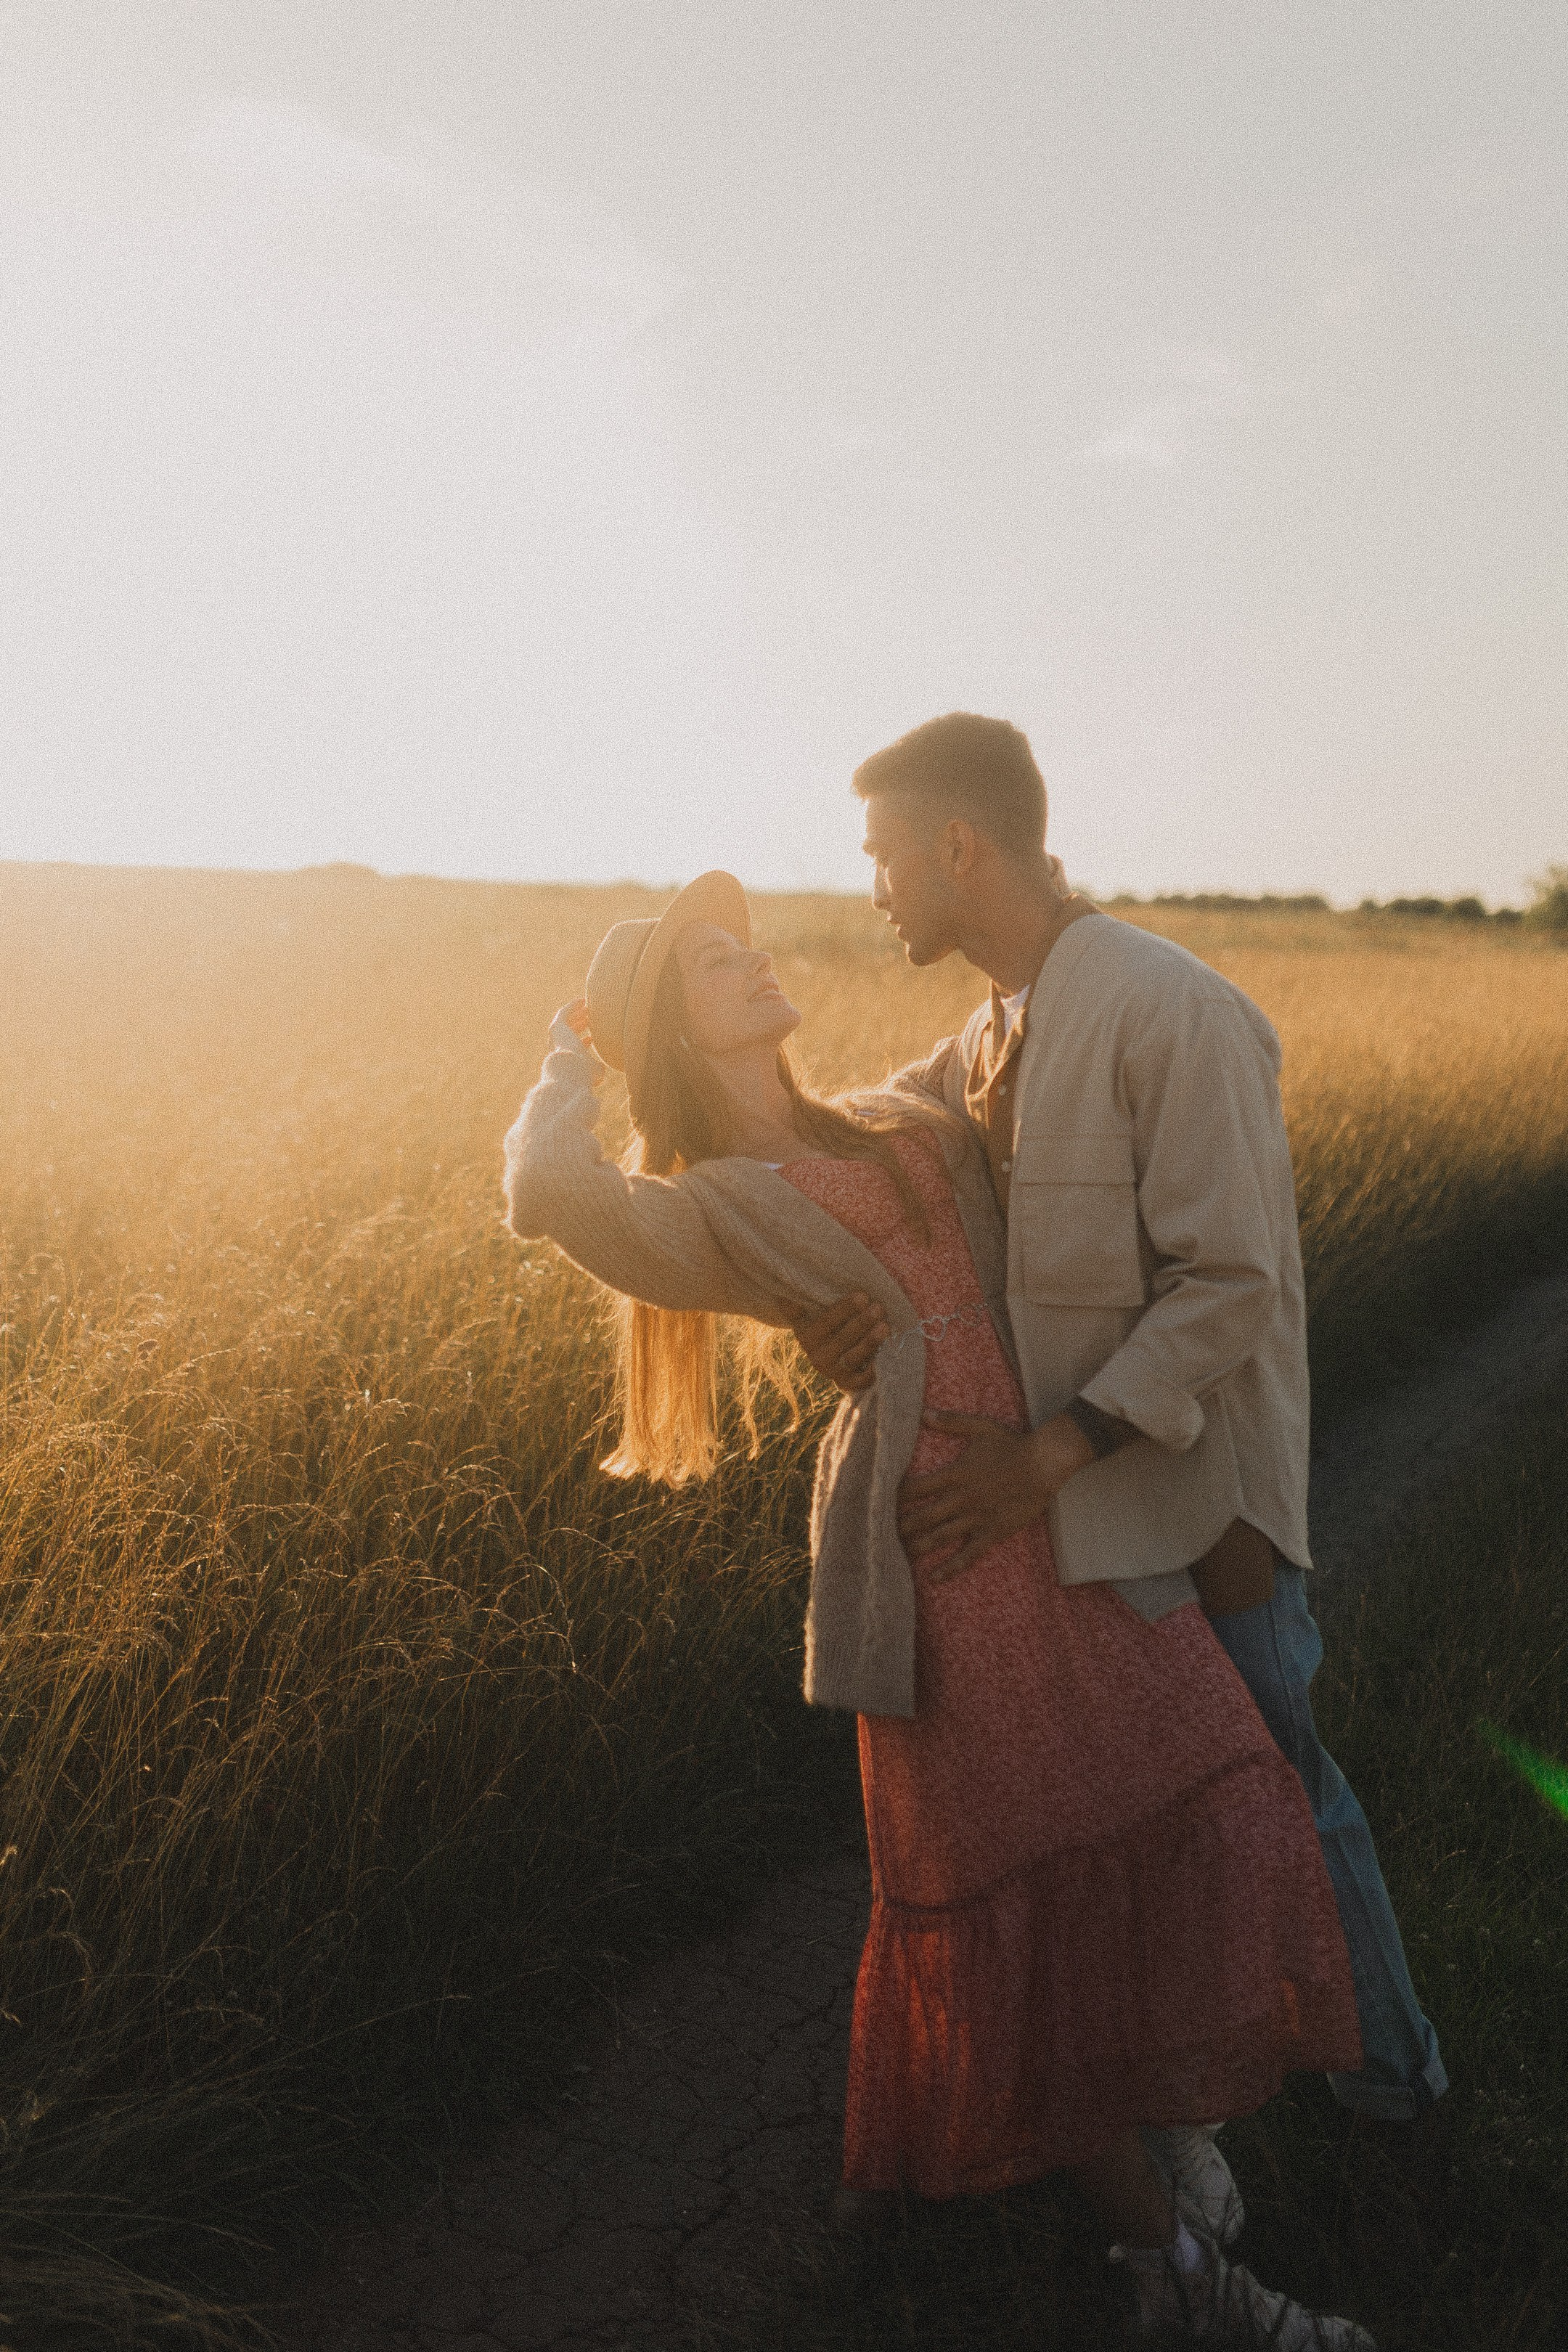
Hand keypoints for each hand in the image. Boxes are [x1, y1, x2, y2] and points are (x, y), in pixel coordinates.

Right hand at [550, 997, 602, 1066]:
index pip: (574, 1049)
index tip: (592, 1038)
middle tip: (590, 1017)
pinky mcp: (556, 1027)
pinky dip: (572, 1006)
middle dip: (580, 1024)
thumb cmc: (584, 1073)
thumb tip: (602, 1067)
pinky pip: (564, 1013)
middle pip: (570, 1032)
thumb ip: (598, 1069)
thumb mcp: (595, 1072)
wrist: (571, 1068)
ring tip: (588, 1007)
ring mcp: (556, 1037)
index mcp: (567, 1059)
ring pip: (566, 1021)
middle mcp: (559, 1047)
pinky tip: (582, 999)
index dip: (584, 1042)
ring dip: (577, 1013)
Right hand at [792, 1292, 889, 1393]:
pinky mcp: (848, 1384)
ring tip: (885, 1326)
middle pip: (842, 1339)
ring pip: (853, 1357)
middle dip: (862, 1322)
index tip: (862, 1295)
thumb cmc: (828, 1326)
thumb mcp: (811, 1316)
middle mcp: (817, 1358)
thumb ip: (800, 1309)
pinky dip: (874, 1368)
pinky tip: (886, 1353)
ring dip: (870, 1341)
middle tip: (878, 1307)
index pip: (825, 1322)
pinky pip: (862, 1378)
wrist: (834, 1358)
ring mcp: (833, 1372)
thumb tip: (782, 1298)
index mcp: (806, 1337)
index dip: (844, 1310)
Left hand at [897, 1409, 1097, 1582]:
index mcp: (954, 1475)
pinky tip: (933, 1578)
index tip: (878, 1503)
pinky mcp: (992, 1532)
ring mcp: (976, 1518)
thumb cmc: (1012, 1444)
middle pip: (921, 1517)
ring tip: (897, 1555)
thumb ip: (950, 1421)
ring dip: (917, 1547)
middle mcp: (961, 1499)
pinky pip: (968, 1555)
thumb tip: (922, 1412)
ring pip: (939, 1538)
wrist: (1043, 1465)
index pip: (914, 1488)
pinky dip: (950, 1568)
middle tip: (880, 1535)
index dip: (894, 1497)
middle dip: (900, 1527)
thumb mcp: (980, 1426)